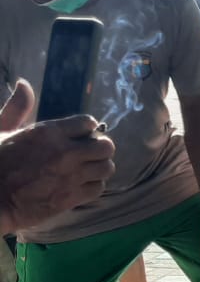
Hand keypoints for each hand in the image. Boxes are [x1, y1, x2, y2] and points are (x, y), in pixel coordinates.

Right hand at [0, 81, 114, 234]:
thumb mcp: (1, 129)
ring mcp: (71, 176)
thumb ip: (17, 108)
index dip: (87, 129)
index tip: (81, 136)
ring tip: (88, 170)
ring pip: (106, 167)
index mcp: (48, 132)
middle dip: (100, 148)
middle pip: (105, 146)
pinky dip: (93, 186)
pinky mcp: (72, 197)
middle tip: (89, 154)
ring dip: (99, 168)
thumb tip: (24, 84)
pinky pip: (99, 188)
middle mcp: (65, 152)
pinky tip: (82, 185)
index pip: (88, 123)